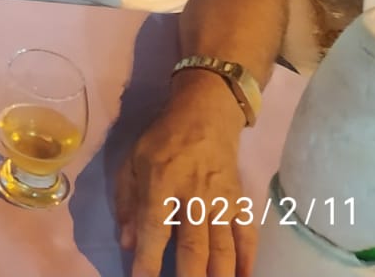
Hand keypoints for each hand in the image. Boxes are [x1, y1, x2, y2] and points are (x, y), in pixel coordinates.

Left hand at [116, 84, 252, 276]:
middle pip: (194, 247)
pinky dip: (248, 260)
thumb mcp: (132, 161)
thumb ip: (127, 202)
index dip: (148, 260)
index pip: (154, 230)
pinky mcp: (240, 201)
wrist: (205, 115)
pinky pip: (247, 235)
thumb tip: (126, 242)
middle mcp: (193, 197)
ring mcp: (221, 201)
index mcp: (161, 185)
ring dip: (219, 275)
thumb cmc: (162, 140)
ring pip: (222, 248)